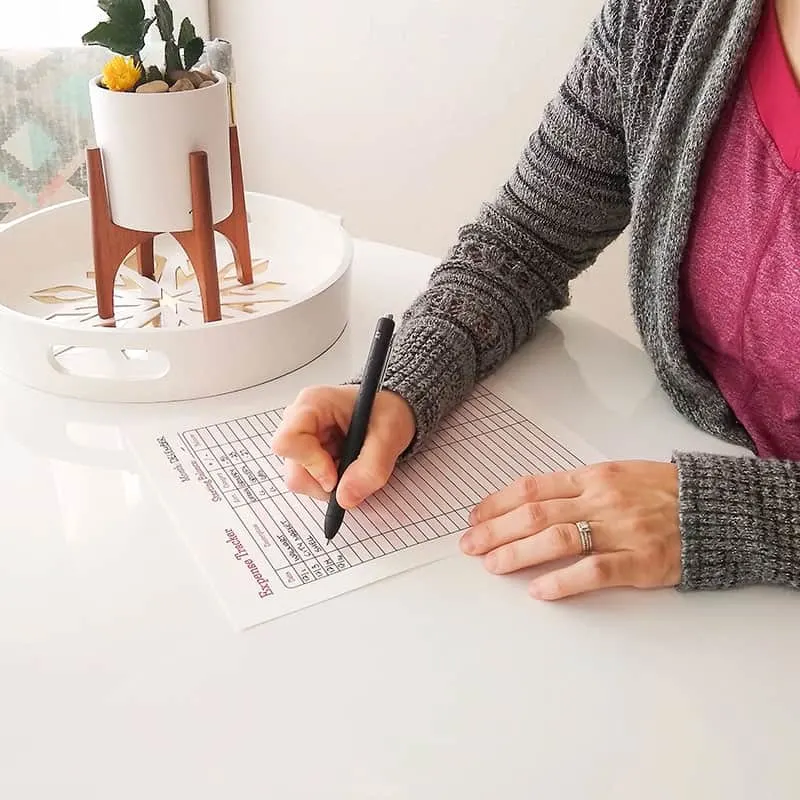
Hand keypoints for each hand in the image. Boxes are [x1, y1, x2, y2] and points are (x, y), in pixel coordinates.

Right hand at [270, 385, 415, 507]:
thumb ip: (371, 468)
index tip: (335, 474)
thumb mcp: (389, 437)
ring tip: (352, 468)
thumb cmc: (387, 412)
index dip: (310, 464)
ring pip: (298, 478)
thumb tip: (345, 498)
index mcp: (313, 404)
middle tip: (350, 474)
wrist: (389, 415)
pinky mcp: (306, 454)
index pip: (287, 441)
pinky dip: (330, 483)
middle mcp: (300, 420)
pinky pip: (309, 481)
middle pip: (292, 466)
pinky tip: (345, 467)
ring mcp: (301, 438)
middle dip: (322, 480)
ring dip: (328, 483)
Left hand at [460, 461, 679, 599]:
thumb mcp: (616, 475)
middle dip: (496, 531)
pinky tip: (539, 591)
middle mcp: (602, 500)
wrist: (715, 509)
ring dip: (519, 554)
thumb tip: (527, 505)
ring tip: (493, 565)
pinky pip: (595, 571)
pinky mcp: (641, 561)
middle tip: (470, 546)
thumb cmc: (660, 493)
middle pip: (536, 514)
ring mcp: (621, 530)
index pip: (533, 487)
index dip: (497, 503)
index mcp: (593, 476)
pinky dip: (563, 581)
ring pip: (558, 539)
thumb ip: (575, 489)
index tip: (475, 518)